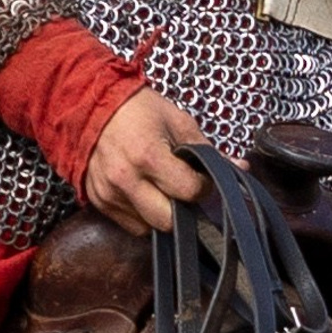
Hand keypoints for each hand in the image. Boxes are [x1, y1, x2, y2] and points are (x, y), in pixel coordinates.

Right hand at [83, 87, 210, 235]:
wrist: (91, 104)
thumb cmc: (137, 109)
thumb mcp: (177, 122)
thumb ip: (208, 151)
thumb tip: (240, 169)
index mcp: (147, 155)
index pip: (189, 191)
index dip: (203, 187)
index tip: (201, 178)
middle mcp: (125, 179)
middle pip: (169, 221)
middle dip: (184, 210)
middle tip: (184, 191)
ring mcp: (109, 193)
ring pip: (149, 227)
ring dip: (163, 214)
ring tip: (163, 190)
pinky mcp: (98, 201)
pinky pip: (130, 224)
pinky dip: (143, 215)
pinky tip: (145, 193)